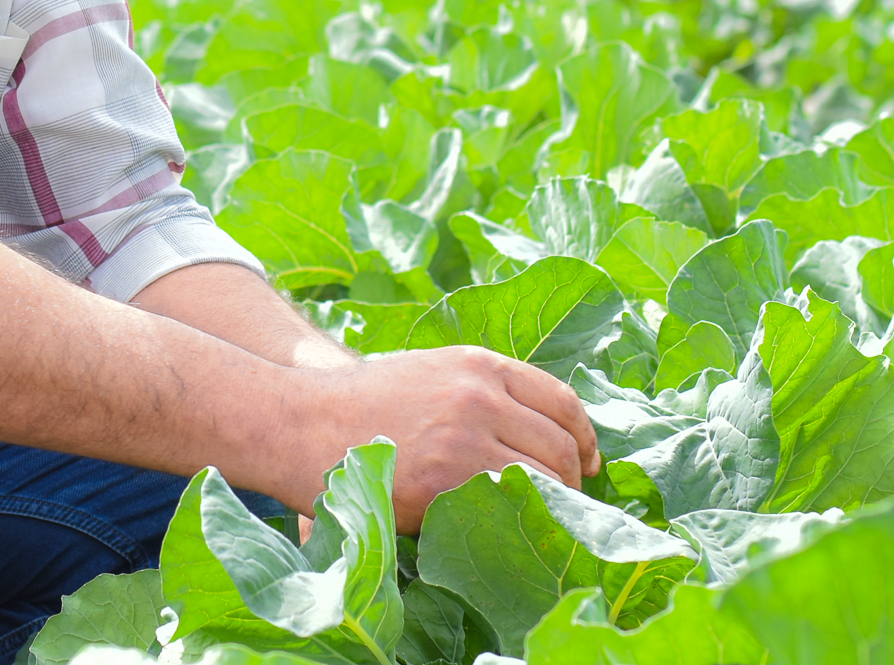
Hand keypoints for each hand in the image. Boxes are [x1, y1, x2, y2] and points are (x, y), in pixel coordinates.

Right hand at [280, 347, 599, 531]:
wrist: (303, 422)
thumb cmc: (363, 404)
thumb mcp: (431, 372)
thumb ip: (480, 390)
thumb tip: (538, 430)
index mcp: (479, 365)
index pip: (561, 400)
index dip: (584, 436)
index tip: (590, 461)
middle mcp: (480, 396)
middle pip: (561, 444)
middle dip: (572, 478)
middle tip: (567, 500)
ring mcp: (466, 439)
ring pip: (544, 479)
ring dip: (551, 504)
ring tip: (541, 518)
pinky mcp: (447, 482)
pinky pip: (508, 506)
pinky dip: (519, 519)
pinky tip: (510, 527)